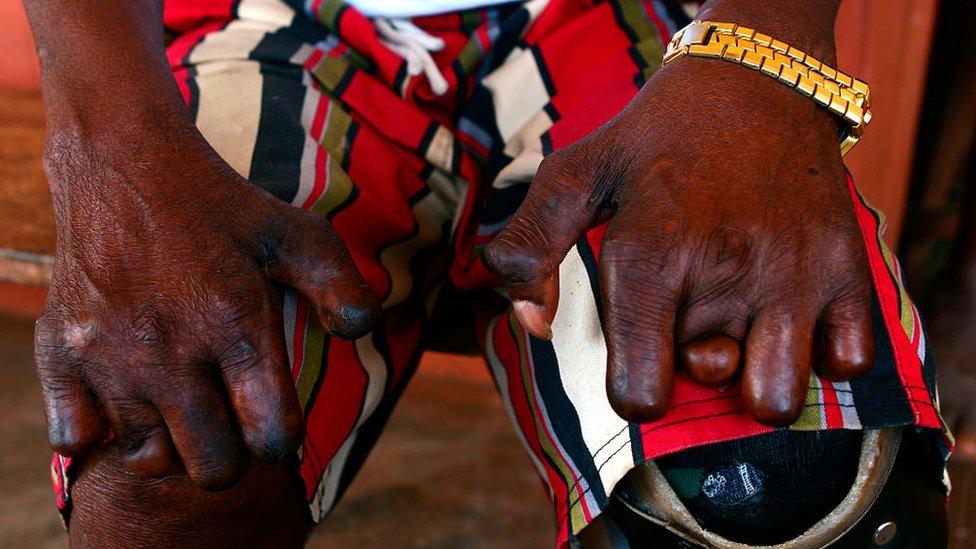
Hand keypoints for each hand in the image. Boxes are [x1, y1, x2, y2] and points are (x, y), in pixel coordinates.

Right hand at [34, 122, 379, 488]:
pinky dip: (100, 428)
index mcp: (236, 324)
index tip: (272, 412)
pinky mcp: (61, 355)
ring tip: (180, 399)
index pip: (271, 438)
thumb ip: (340, 286)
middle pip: (213, 468)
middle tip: (227, 413)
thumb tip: (361, 333)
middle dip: (231, 452)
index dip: (282, 434)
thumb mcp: (298, 234)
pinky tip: (126, 392)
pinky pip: (75, 439)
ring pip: (149, 458)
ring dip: (171, 441)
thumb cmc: (222, 207)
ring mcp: (111, 358)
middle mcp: (172, 351)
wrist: (124, 164)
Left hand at [485, 55, 873, 425]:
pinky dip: (825, 352)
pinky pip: (848, 364)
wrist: (757, 78)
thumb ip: (530, 248)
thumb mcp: (575, 174)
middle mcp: (723, 271)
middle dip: (696, 364)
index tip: (641, 357)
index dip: (634, 388)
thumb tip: (534, 324)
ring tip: (745, 322)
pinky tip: (795, 311)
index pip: (640, 395)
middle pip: (707, 386)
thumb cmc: (657, 138)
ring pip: (777, 399)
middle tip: (696, 311)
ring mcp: (793, 273)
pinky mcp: (849, 269)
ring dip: (758, 375)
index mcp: (649, 255)